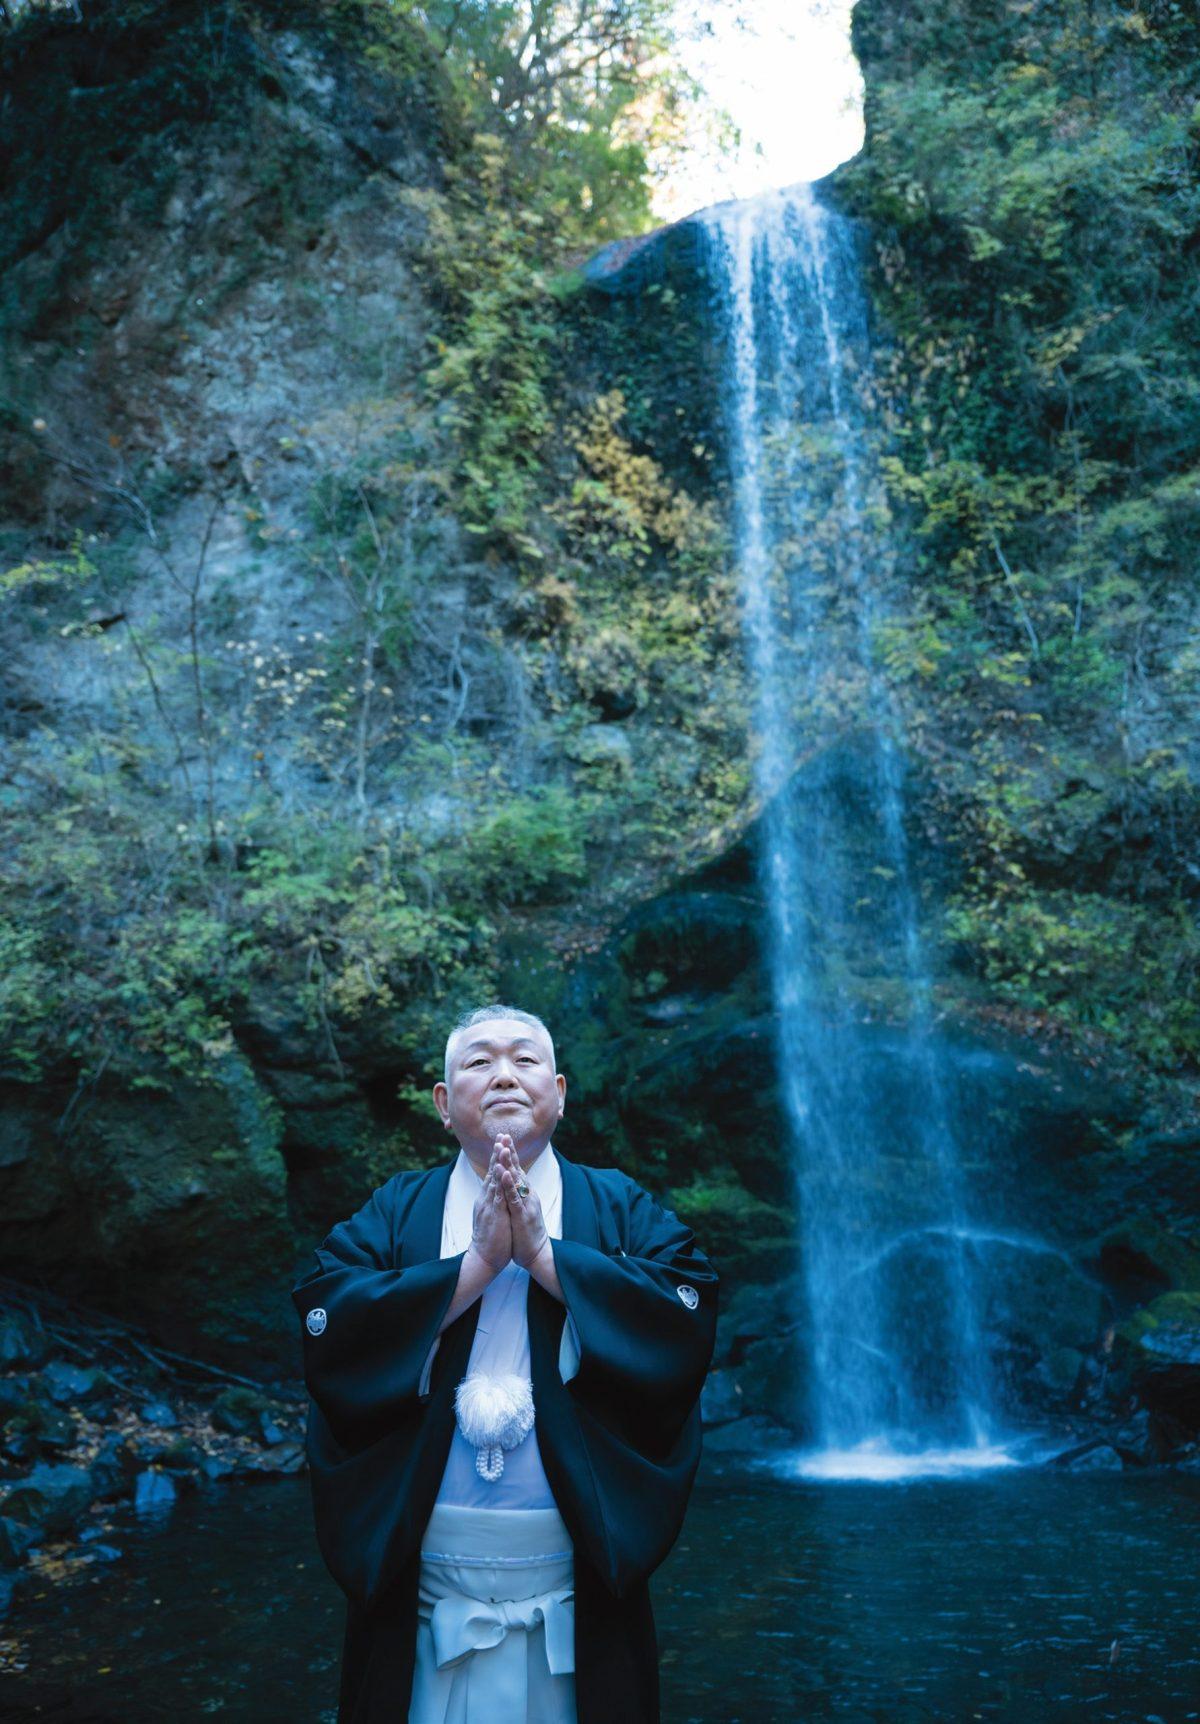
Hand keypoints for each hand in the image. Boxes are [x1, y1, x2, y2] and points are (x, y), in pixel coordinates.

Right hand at [469, 1142, 512, 1272]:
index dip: (497, 1156)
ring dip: (498, 1163)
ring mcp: (489, 1205)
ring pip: (494, 1180)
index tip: (502, 1140)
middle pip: (492, 1171)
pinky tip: (503, 1172)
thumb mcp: (492, 1213)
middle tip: (501, 1135)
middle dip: (497, 1153)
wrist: (484, 1257)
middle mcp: (486, 1198)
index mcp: (487, 1197)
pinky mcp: (494, 1215)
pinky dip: (501, 1183)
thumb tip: (495, 1188)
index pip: (493, 1172)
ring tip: (502, 1147)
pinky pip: (497, 1196)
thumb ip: (493, 1199)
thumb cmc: (491, 1237)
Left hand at [494, 1135, 549, 1270]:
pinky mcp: (522, 1215)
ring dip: (509, 1163)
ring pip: (517, 1180)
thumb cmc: (526, 1232)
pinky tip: (505, 1174)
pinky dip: (510, 1185)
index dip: (510, 1153)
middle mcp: (528, 1195)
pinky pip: (515, 1198)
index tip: (503, 1137)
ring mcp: (526, 1204)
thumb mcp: (521, 1208)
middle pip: (518, 1169)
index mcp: (525, 1193)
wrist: (537, 1253)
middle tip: (504, 1134)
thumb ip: (518, 1194)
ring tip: (503, 1148)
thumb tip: (513, 1181)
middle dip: (510, 1151)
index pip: (516, 1169)